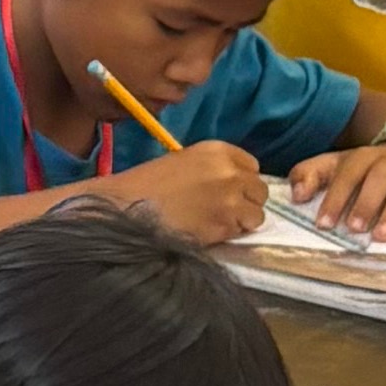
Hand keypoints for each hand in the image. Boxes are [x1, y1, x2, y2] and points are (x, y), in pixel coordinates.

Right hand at [106, 140, 270, 252]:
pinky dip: (230, 234)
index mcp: (218, 150)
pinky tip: (209, 232)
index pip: (252, 166)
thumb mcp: (183, 162)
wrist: (126, 207)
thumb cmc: (145, 184)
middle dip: (246, 201)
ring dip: (241, 221)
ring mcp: (231, 200)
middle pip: (259, 190)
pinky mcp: (225, 226)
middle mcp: (230, 172)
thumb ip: (213, 168)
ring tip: (217, 223)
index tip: (229, 190)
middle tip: (223, 210)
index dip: (242, 181)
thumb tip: (231, 185)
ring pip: (257, 214)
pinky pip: (242, 232)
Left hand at [288, 140, 385, 241]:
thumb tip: (296, 195)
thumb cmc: (370, 168)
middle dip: (366, 203)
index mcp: (363, 157)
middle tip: (355, 229)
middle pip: (380, 177)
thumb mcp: (338, 165)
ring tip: (382, 235)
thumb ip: (311, 175)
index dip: (334, 198)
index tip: (324, 224)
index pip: (347, 174)